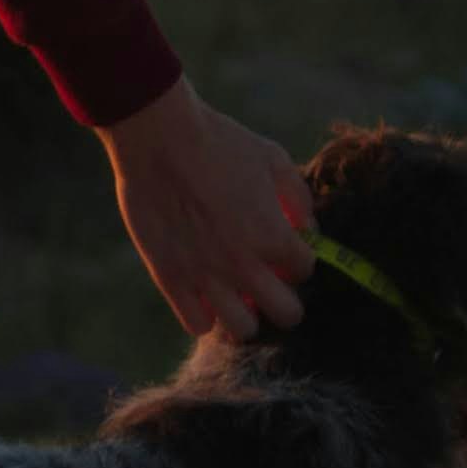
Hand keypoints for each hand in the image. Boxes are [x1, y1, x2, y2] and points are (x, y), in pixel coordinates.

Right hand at [96, 81, 313, 341]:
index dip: (298, 258)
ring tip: (236, 293)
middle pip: (287, 314)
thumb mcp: (272, 158)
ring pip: (243, 329)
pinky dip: (205, 315)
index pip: (306, 270)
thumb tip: (307, 229)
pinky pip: (197, 324)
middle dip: (285, 298)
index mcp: (274, 235)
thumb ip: (298, 198)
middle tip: (270, 281)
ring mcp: (206, 276)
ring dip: (246, 313)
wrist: (159, 138)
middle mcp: (244, 265)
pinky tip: (203, 292)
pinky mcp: (171, 279)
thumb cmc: (219, 142)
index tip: (285, 247)